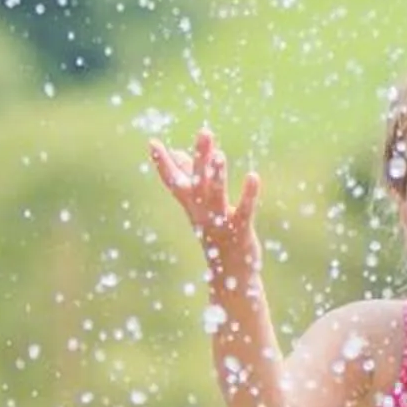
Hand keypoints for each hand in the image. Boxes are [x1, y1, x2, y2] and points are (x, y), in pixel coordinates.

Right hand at [147, 128, 262, 285]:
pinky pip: (244, 211)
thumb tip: (178, 153)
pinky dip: (248, 195)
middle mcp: (202, 212)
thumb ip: (189, 178)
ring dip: (218, 176)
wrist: (229, 274)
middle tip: (205, 132)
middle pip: (198, 182)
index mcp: (192, 205)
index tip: (152, 142)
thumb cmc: (215, 235)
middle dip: (201, 157)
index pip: (174, 182)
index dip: (163, 164)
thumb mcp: (199, 206)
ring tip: (220, 155)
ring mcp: (220, 223)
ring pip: (217, 196)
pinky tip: (253, 177)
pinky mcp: (239, 232)